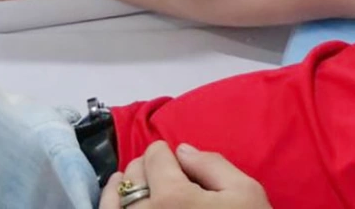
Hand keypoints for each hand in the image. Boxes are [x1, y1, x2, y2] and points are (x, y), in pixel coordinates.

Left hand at [100, 143, 271, 208]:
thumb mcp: (245, 193)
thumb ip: (212, 165)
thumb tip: (182, 151)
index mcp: (173, 197)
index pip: (156, 155)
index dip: (169, 154)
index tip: (181, 165)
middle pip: (134, 173)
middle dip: (148, 167)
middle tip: (165, 175)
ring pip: (114, 199)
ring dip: (125, 184)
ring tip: (136, 182)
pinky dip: (110, 204)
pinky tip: (118, 200)